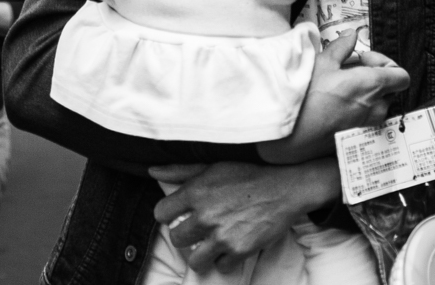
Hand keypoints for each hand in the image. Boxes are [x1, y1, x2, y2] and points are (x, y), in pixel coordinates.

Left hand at [150, 161, 340, 273]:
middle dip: (185, 236)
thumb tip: (152, 171)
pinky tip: (232, 245)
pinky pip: (220, 267)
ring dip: (202, 254)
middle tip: (199, 229)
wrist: (283, 188)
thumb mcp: (212, 166)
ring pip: (195, 261)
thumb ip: (180, 171)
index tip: (178, 215)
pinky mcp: (239, 251)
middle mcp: (206, 215)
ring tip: (212, 243)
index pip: (161, 213)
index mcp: (196, 191)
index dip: (168, 215)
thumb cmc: (246, 174)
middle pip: (176, 240)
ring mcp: (222, 236)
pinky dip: (225, 259)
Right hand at [258, 31, 408, 163]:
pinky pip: (365, 117)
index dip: (386, 63)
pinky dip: (357, 106)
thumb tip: (351, 35)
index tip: (364, 58)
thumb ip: (342, 47)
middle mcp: (375, 108)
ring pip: (377, 104)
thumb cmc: (308, 97)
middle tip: (351, 68)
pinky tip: (335, 99)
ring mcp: (367, 125)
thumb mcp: (323, 63)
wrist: (292, 134)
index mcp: (373, 86)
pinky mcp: (356, 135)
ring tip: (341, 83)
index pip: (402, 76)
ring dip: (366, 92)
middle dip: (375, 76)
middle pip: (390, 89)